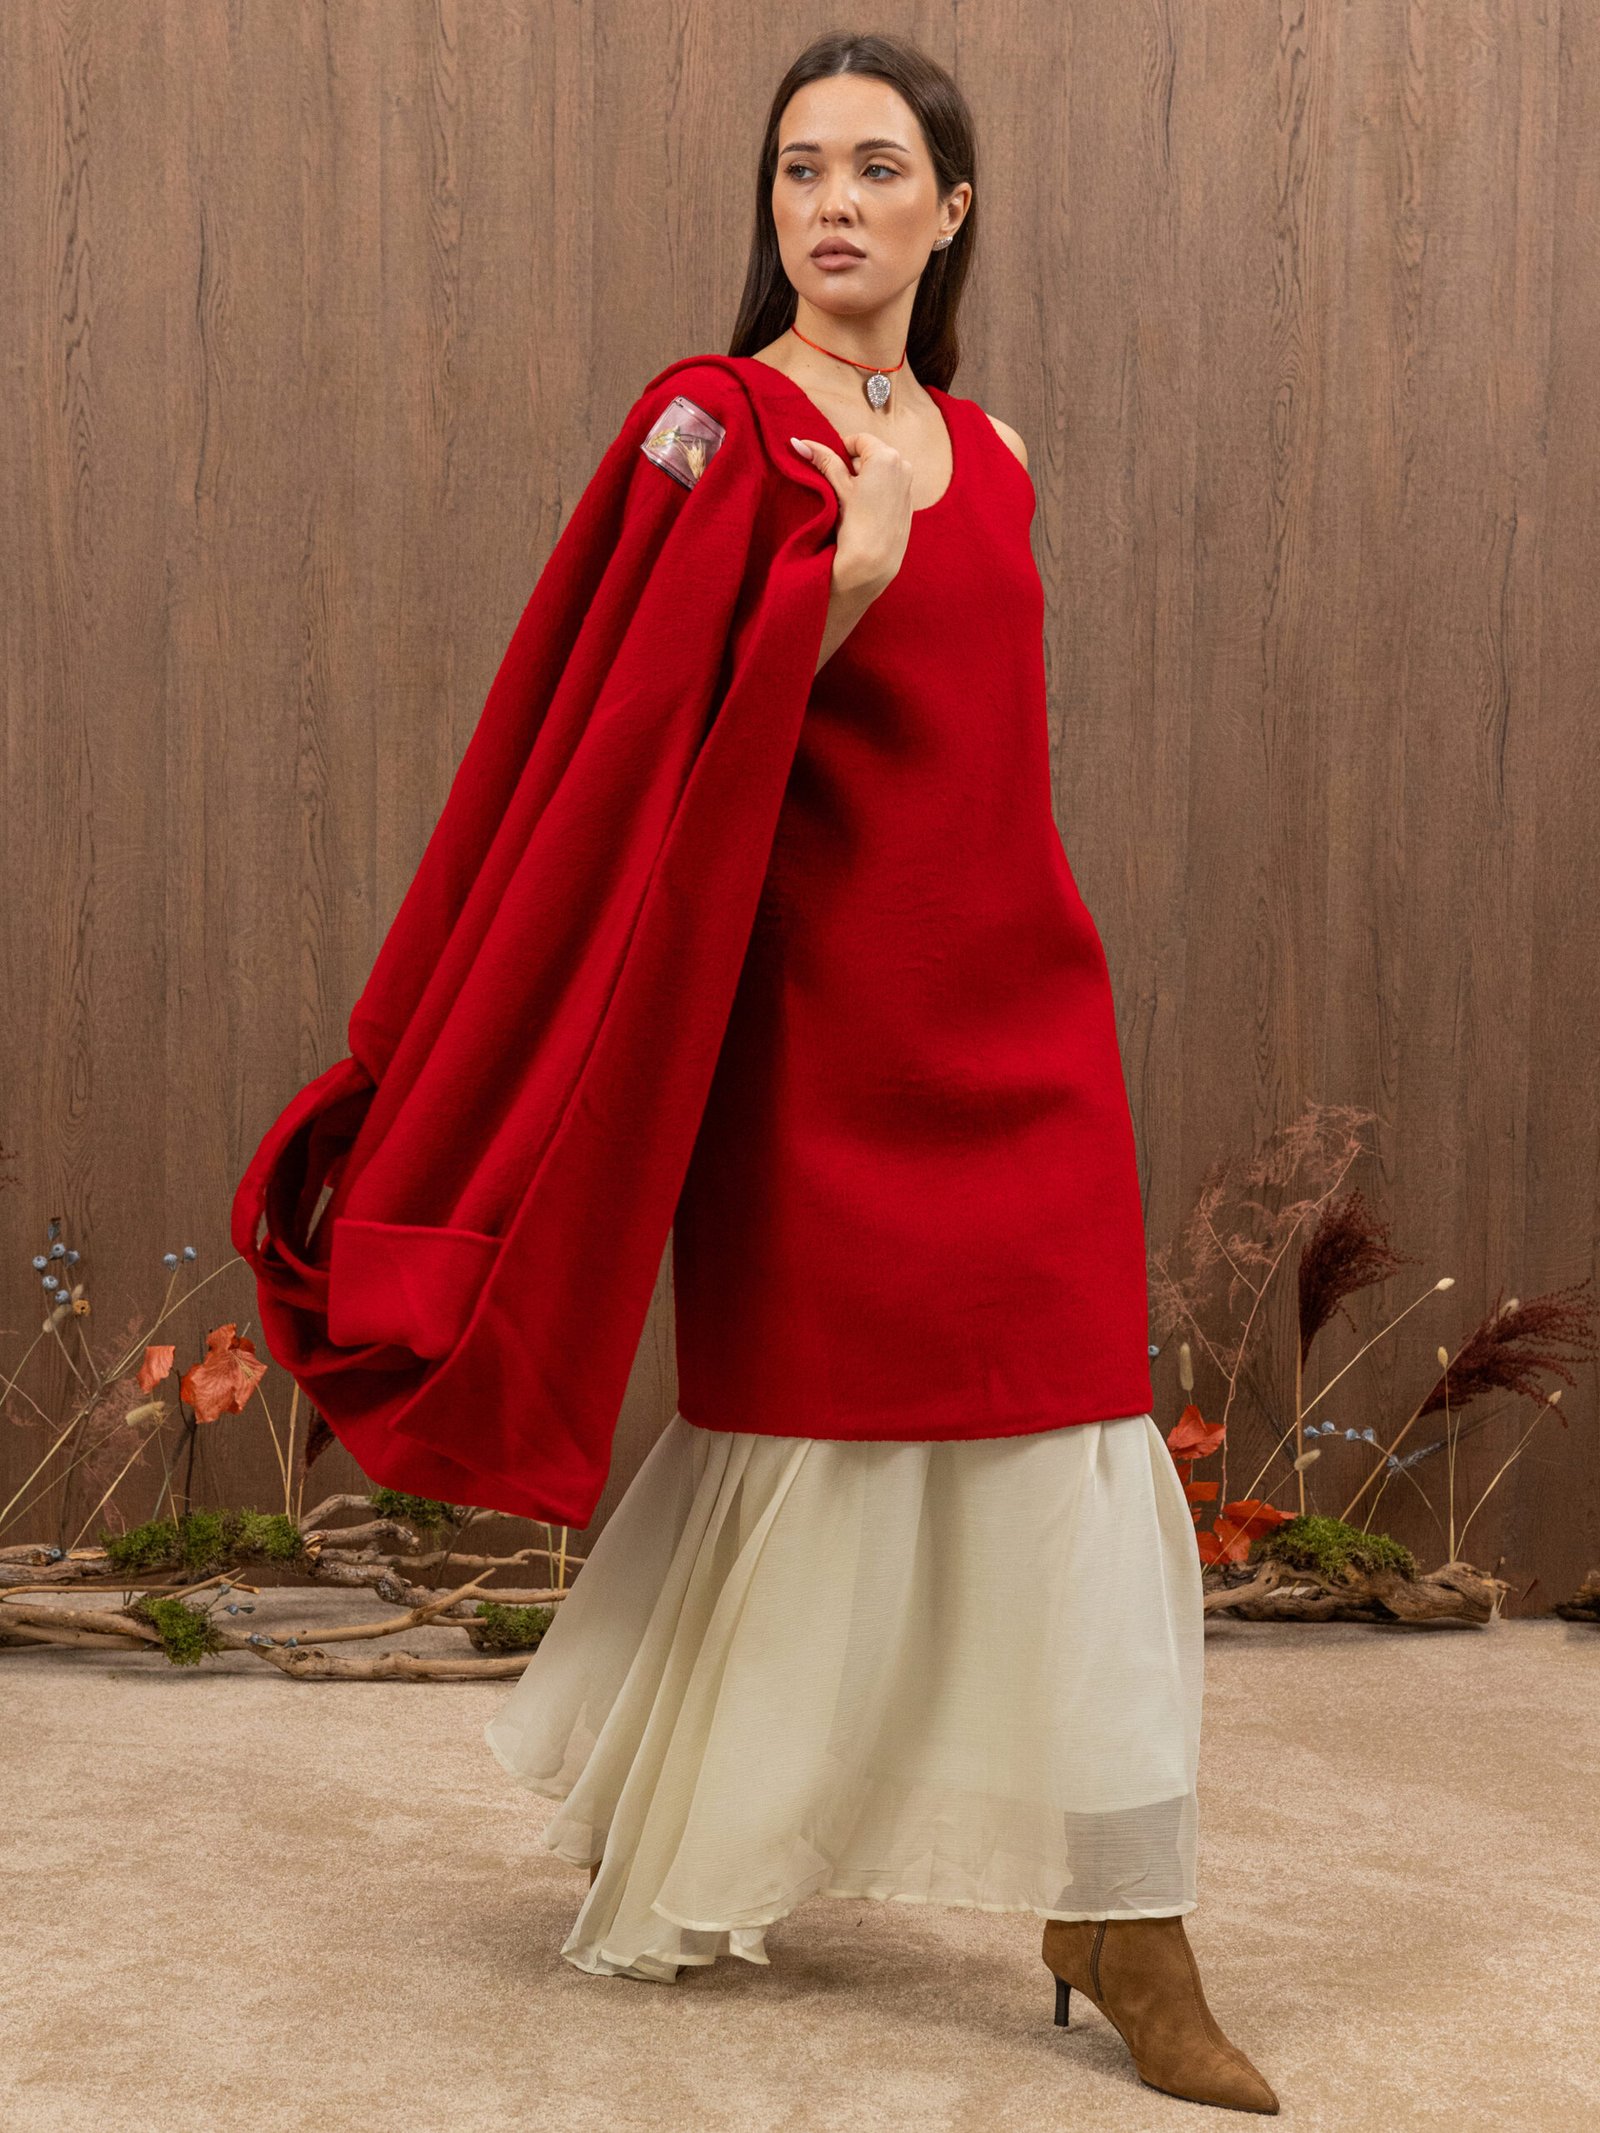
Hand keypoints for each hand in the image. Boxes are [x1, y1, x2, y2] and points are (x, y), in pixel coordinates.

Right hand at [790, 430, 913, 601]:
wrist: (873, 563)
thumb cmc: (855, 523)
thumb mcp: (837, 487)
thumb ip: (822, 461)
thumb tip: (799, 443)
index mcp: (887, 456)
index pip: (859, 440)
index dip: (841, 450)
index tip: (830, 467)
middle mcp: (903, 466)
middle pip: (871, 454)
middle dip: (853, 466)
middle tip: (838, 486)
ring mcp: (908, 486)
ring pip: (880, 472)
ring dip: (864, 480)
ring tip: (850, 502)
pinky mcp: (908, 504)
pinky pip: (889, 489)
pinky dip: (876, 494)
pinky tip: (864, 513)